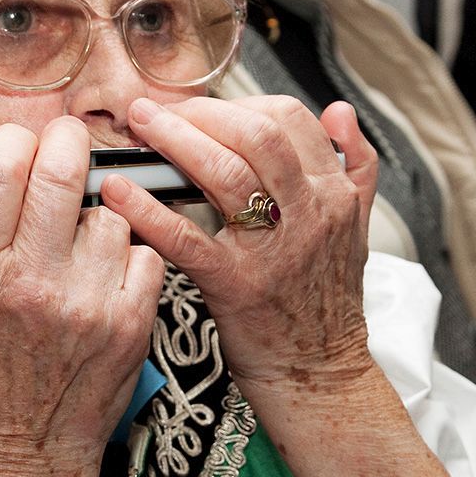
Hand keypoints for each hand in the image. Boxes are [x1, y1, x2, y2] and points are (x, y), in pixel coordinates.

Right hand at [0, 117, 162, 476]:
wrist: (23, 453)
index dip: (10, 139)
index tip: (17, 142)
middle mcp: (29, 284)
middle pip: (60, 173)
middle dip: (65, 140)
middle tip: (65, 141)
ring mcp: (86, 303)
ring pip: (109, 211)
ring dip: (97, 211)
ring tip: (79, 233)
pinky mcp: (130, 322)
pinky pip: (145, 252)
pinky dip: (130, 253)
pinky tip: (108, 269)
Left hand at [101, 96, 378, 394]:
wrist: (320, 374)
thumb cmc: (326, 301)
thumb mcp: (356, 227)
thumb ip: (355, 165)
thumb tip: (340, 110)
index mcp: (333, 192)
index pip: (289, 118)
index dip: (237, 102)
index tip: (201, 108)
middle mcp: (309, 213)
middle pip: (255, 133)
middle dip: (199, 112)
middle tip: (158, 110)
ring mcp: (274, 249)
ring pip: (224, 172)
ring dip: (174, 140)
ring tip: (138, 127)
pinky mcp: (236, 286)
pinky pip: (186, 238)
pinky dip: (147, 209)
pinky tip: (119, 190)